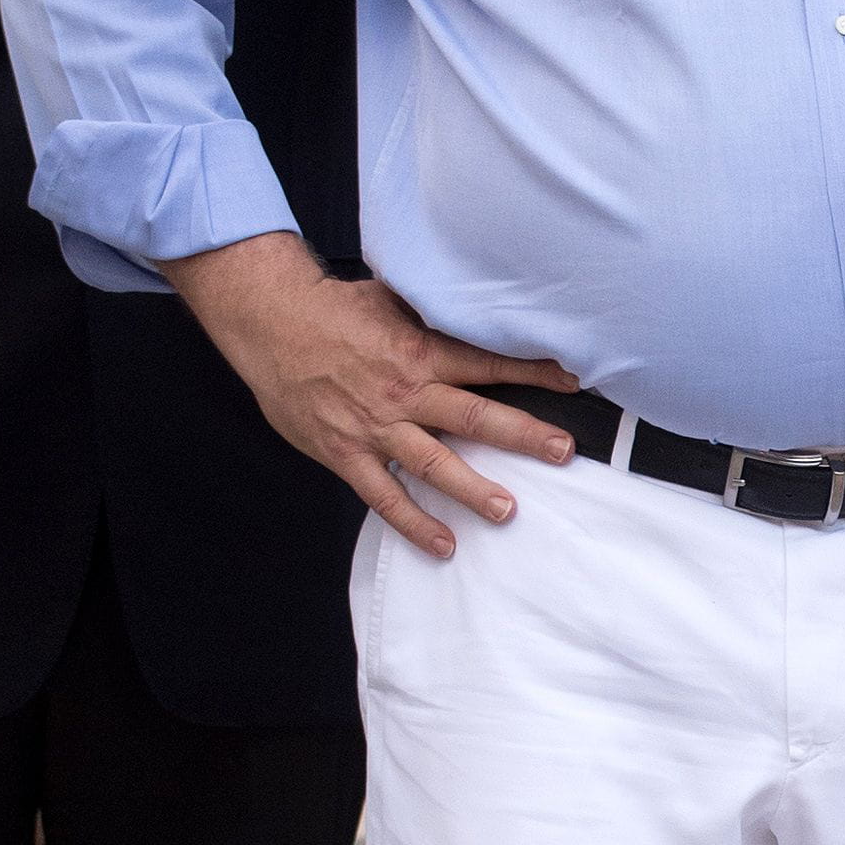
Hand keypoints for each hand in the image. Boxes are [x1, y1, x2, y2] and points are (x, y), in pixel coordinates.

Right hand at [161, 231, 578, 561]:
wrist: (270, 323)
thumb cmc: (332, 309)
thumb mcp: (390, 301)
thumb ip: (432, 316)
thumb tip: (475, 304)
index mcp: (420, 352)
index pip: (487, 363)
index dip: (532, 372)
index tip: (573, 383)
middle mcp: (405, 392)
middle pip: (474, 415)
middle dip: (523, 434)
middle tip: (563, 452)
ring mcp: (376, 427)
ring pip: (434, 462)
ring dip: (473, 488)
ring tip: (508, 511)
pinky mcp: (346, 453)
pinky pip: (384, 496)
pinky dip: (414, 522)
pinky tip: (443, 544)